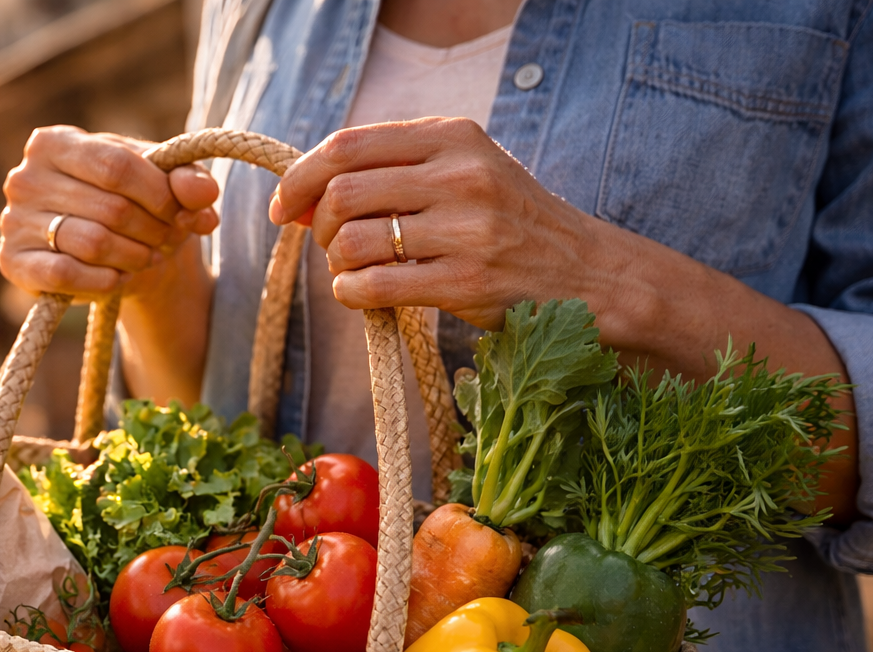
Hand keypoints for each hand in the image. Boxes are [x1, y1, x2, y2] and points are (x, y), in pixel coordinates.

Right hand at [0, 126, 219, 299]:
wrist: (107, 252)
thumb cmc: (132, 204)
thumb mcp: (161, 182)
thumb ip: (187, 180)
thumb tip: (205, 194)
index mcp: (54, 143)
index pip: (117, 166)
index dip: (160, 195)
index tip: (186, 213)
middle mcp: (25, 177)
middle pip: (110, 208)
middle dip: (153, 230)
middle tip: (169, 240)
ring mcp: (13, 220)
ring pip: (92, 243)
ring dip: (134, 257)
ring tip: (148, 258)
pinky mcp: (12, 262)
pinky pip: (65, 274)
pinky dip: (102, 281)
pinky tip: (118, 279)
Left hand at [269, 117, 618, 329]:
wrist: (586, 274)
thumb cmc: (508, 223)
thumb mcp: (462, 173)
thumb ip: (390, 174)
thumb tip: (301, 198)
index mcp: (453, 136)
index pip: (348, 145)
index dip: (302, 177)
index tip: (285, 206)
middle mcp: (460, 174)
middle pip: (343, 193)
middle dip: (319, 226)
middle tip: (331, 246)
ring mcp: (466, 229)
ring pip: (354, 241)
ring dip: (337, 264)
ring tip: (354, 271)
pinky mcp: (466, 282)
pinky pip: (374, 287)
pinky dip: (351, 293)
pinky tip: (361, 294)